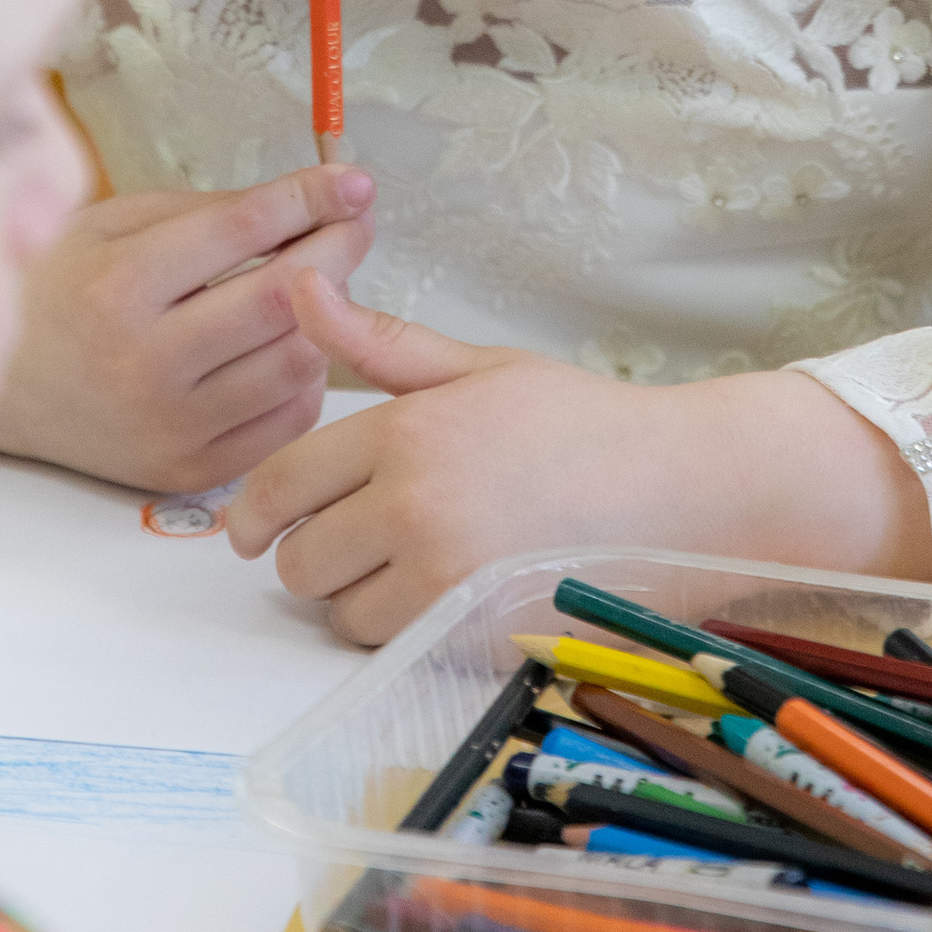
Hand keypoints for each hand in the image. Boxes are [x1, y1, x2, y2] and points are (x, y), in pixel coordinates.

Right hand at [0, 168, 373, 493]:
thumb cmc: (57, 288)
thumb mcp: (113, 223)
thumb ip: (210, 212)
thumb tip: (311, 198)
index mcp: (120, 288)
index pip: (245, 231)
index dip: (313, 198)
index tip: (355, 182)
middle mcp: (146, 363)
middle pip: (285, 298)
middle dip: (339, 248)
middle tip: (356, 221)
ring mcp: (169, 426)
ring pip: (297, 362)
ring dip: (328, 314)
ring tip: (321, 282)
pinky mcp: (185, 471)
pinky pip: (286, 420)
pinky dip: (307, 376)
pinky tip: (290, 343)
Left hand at [227, 271, 931, 646]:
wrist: (678, 491)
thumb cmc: (579, 422)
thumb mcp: (478, 367)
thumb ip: (378, 342)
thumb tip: (296, 284)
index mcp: (405, 433)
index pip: (281, 483)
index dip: (254, 510)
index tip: (253, 526)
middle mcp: (413, 508)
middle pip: (298, 561)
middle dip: (314, 553)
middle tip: (353, 539)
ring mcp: (443, 580)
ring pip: (340, 613)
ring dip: (358, 598)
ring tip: (412, 564)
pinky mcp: (474, 636)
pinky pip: (393, 647)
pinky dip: (404, 629)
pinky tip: (446, 593)